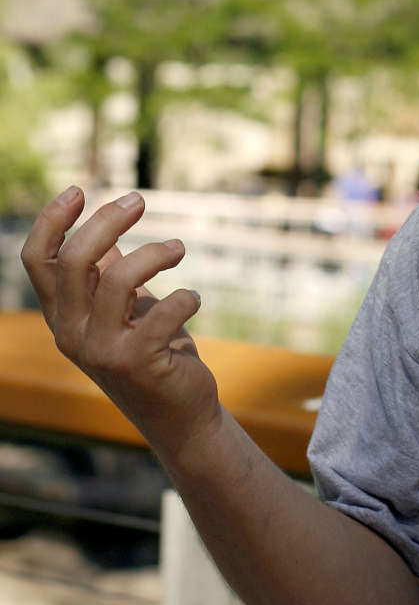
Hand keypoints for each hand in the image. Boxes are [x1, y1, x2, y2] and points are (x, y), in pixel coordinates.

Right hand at [20, 186, 218, 461]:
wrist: (181, 414)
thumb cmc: (155, 351)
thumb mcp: (127, 308)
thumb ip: (109, 273)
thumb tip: (104, 228)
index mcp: (63, 316)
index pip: (38, 261)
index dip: (51, 221)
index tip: (79, 190)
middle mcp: (71, 334)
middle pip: (75, 260)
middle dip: (107, 220)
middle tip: (139, 200)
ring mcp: (100, 352)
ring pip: (118, 280)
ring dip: (156, 253)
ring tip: (179, 248)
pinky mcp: (136, 364)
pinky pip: (162, 312)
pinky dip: (185, 296)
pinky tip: (194, 298)